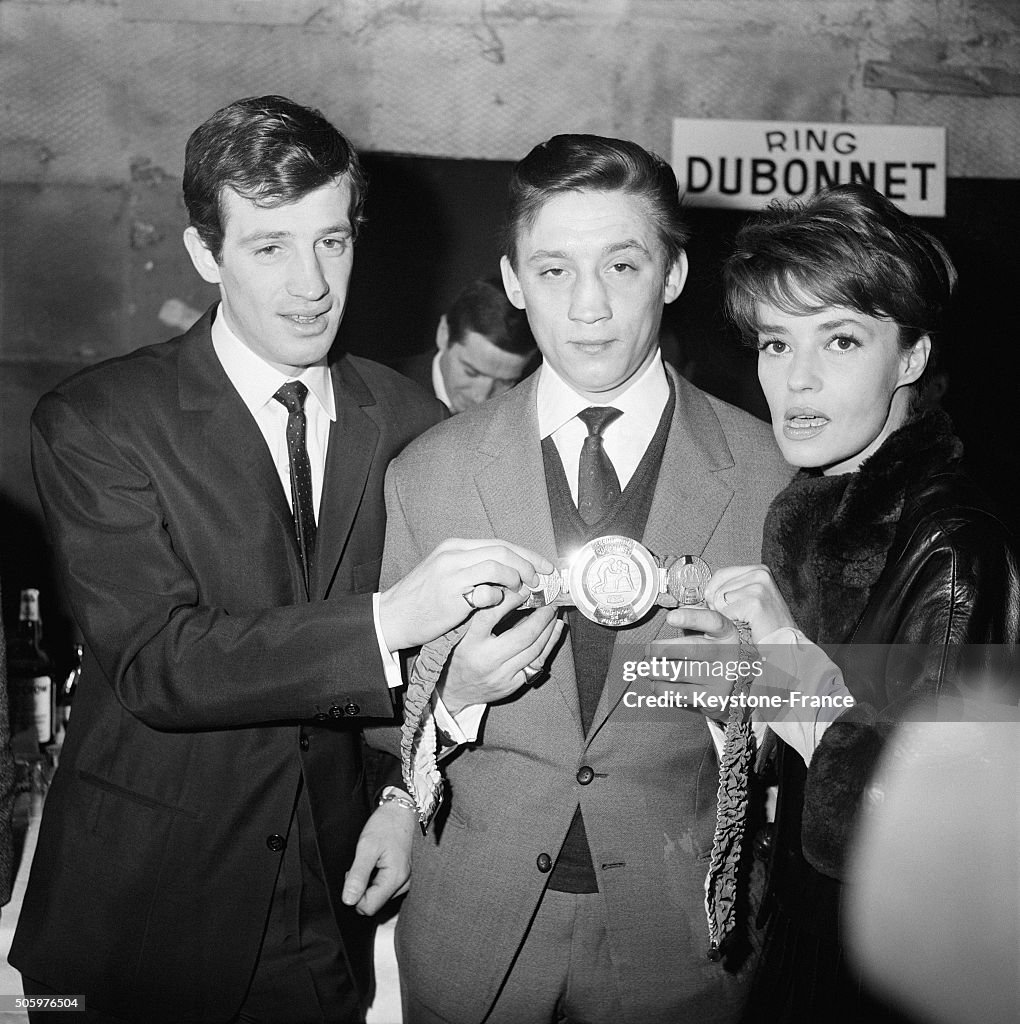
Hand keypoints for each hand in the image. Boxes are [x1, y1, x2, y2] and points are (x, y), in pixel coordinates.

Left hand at [341, 798, 415, 914]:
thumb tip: (348, 901)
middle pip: (375, 902)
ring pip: (380, 894)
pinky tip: (380, 860)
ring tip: (373, 858)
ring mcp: (408, 879)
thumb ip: (358, 876)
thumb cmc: (386, 824)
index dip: (354, 894)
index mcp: (396, 879)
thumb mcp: (367, 847)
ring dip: (371, 881)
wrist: (403, 808)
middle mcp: (405, 883)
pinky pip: (388, 886)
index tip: (353, 872)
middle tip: (363, 862)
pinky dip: (379, 876)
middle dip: (363, 887)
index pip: (368, 907)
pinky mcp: (407, 874)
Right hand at [378, 539, 553, 650]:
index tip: (544, 566)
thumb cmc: (422, 598)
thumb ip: (474, 568)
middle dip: (528, 564)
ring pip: (497, 565)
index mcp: (454, 547)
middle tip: (540, 580)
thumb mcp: (445, 572)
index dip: (526, 554)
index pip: (499, 543)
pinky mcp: (451, 596)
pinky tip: (500, 604)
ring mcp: (451, 574)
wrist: (392, 616)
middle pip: (502, 550)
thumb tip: (512, 572)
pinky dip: (498, 597)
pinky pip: (485, 592)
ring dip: (517, 578)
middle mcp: (453, 555)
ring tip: (524, 591)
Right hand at [440, 589, 563, 716]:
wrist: (454, 691)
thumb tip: (509, 591)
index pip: (492, 615)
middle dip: (542, 616)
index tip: (524, 588)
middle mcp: (486, 660)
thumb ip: (481, 614)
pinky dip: (550, 644)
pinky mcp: (512, 685)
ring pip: (535, 650)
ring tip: (554, 614)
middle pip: (523, 635)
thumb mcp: (461, 633)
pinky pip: (537, 663)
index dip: (511, 599)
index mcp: (470, 643)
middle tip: (549, 602)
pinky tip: (556, 630)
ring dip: (549, 629)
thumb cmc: (458, 655)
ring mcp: (501, 675)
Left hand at [648, 607, 743, 722]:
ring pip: (681, 672)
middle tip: (648, 650)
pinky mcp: (713, 698)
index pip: (713, 621)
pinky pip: (681, 693)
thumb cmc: (715, 653)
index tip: (670, 618)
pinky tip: (655, 684)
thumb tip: (672, 618)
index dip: (691, 618)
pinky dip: (662, 688)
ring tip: (647, 669)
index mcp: (727, 634)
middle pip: (691, 648)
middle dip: (662, 649)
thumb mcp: (712, 634)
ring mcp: (721, 678)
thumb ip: (694, 622)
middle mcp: (727, 654)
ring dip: (657, 670)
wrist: (738, 686)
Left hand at [666, 564, 795, 644]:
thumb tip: (694, 597)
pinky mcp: (755, 602)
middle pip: (715, 588)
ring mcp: (759, 586)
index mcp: (758, 570)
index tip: (728, 607)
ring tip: (747, 621)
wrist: (784, 643)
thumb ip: (726, 591)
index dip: (714, 595)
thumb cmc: (764, 625)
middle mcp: (759, 574)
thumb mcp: (747, 600)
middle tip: (741, 617)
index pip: (718, 575)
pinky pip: (724, 613)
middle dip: (720, 608)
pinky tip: (749, 626)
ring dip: (727, 617)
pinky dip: (732, 624)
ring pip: (718, 601)